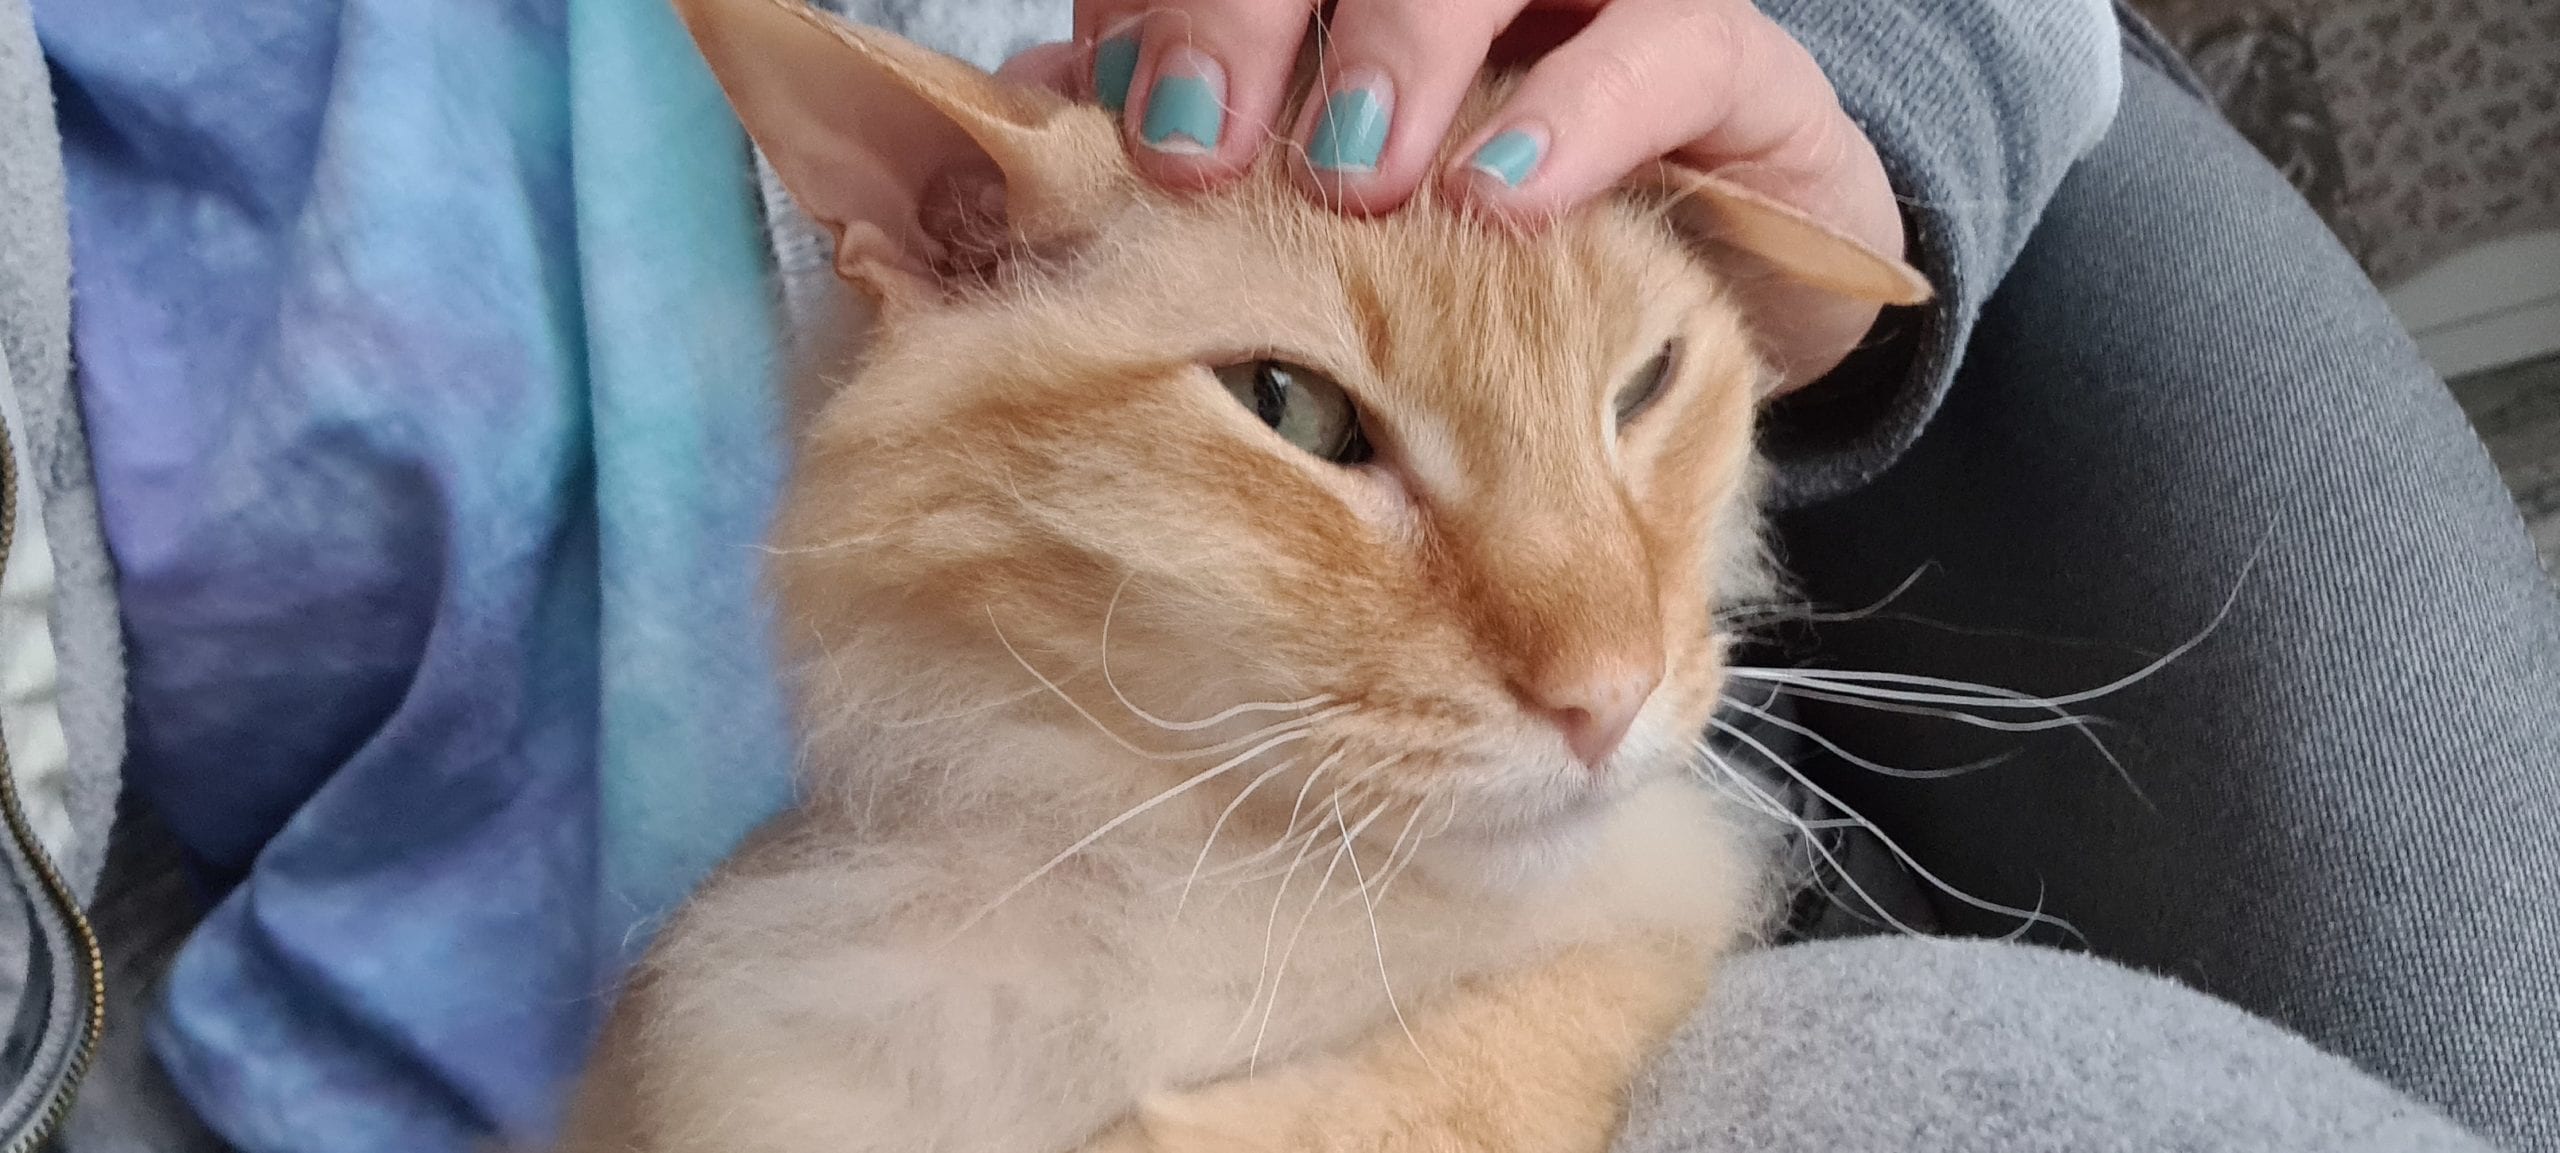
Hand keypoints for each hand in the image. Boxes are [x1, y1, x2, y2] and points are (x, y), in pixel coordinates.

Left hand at [1002, 0, 1907, 388]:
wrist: (1706, 326)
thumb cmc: (1481, 287)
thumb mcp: (1320, 237)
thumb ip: (1186, 155)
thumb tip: (1039, 114)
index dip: (1158, 10)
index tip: (1107, 117)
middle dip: (1239, 14)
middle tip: (1192, 147)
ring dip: (1396, 46)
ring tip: (1347, 179)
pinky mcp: (1722, 57)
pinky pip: (1665, 42)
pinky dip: (1574, 119)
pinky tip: (1498, 205)